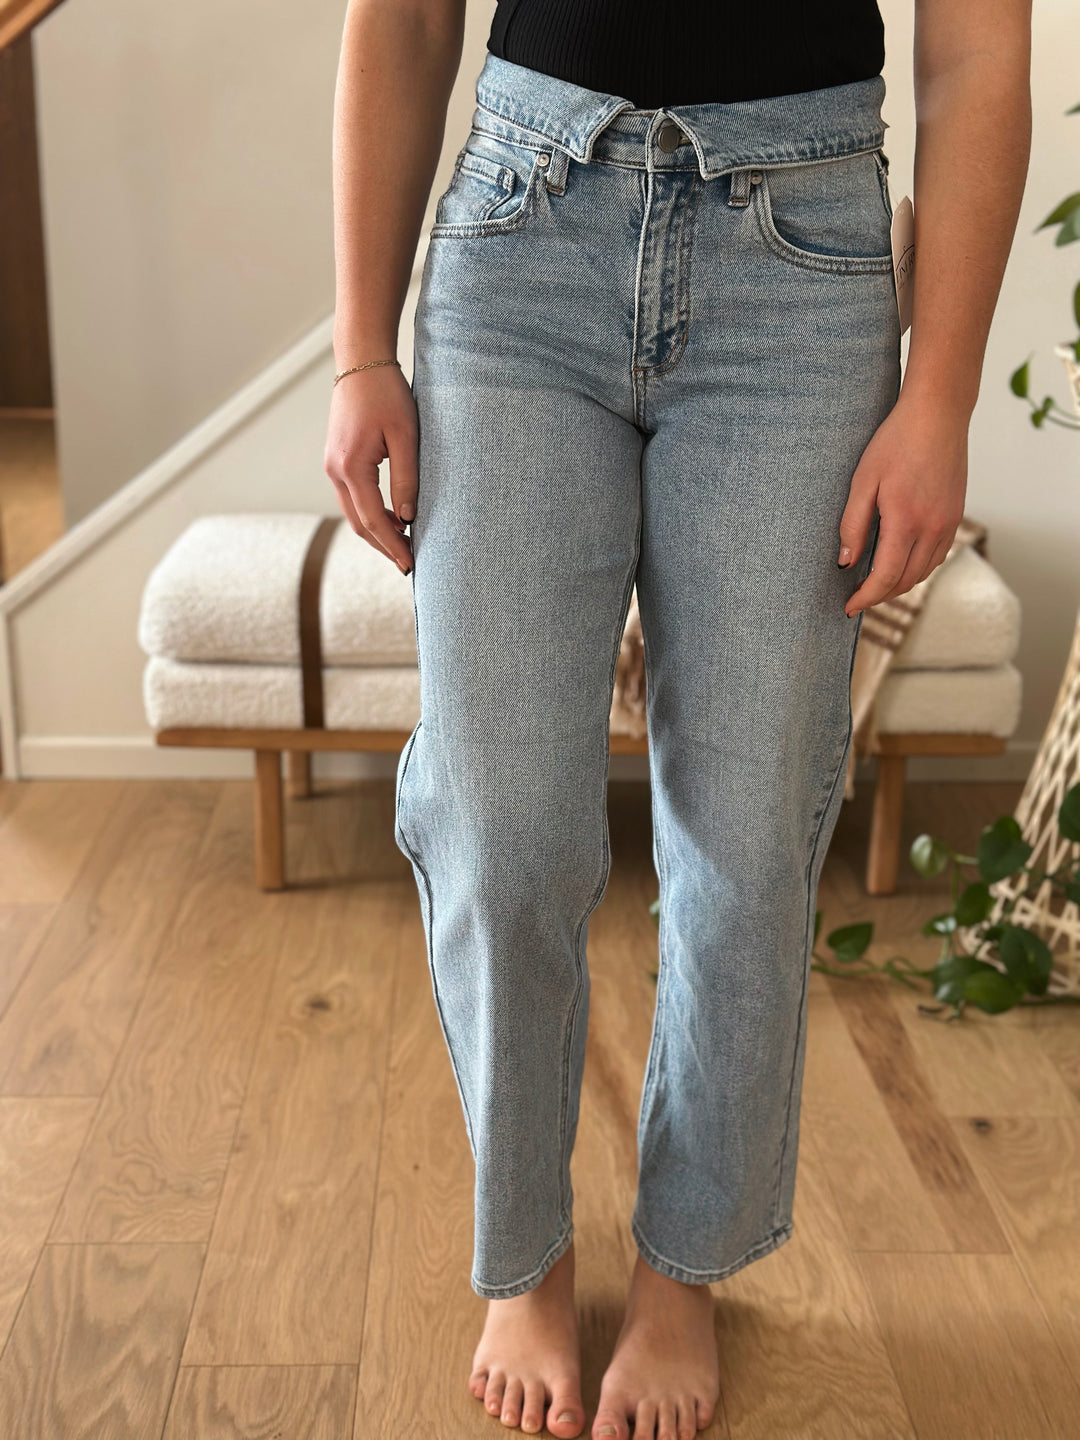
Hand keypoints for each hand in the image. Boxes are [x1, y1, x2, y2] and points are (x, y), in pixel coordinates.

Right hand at [324, 362, 418, 574]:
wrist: (361, 361)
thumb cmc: (387, 393)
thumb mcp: (406, 436)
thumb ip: (406, 479)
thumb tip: (407, 519)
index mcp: (351, 467)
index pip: (373, 520)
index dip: (393, 546)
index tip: (411, 565)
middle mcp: (335, 470)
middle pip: (359, 524)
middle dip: (384, 546)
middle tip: (409, 564)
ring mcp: (332, 466)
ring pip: (354, 513)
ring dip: (378, 531)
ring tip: (405, 544)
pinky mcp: (337, 460)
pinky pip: (353, 498)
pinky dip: (371, 514)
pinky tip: (393, 519)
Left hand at [839, 390, 968, 617]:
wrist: (938, 415)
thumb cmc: (895, 442)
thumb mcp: (863, 481)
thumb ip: (853, 524)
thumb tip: (846, 562)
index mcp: (906, 521)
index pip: (886, 577)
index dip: (866, 597)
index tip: (849, 607)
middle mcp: (933, 527)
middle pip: (907, 581)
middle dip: (881, 595)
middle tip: (858, 599)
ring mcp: (949, 522)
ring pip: (925, 571)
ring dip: (900, 585)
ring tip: (876, 586)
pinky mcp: (956, 515)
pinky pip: (938, 555)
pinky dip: (918, 568)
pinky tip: (902, 564)